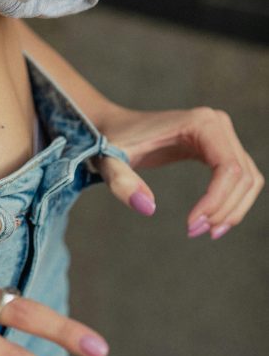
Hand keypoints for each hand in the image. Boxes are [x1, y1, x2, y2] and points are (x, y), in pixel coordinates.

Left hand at [92, 104, 264, 237]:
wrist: (111, 126)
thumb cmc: (110, 142)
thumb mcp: (108, 161)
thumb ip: (121, 182)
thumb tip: (148, 207)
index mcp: (200, 123)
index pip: (228, 168)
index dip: (216, 200)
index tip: (191, 225)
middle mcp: (217, 123)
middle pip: (243, 176)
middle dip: (224, 210)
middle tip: (194, 232)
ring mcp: (221, 134)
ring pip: (248, 179)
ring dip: (232, 210)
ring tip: (203, 231)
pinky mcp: (218, 147)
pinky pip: (239, 178)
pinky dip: (231, 202)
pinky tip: (209, 220)